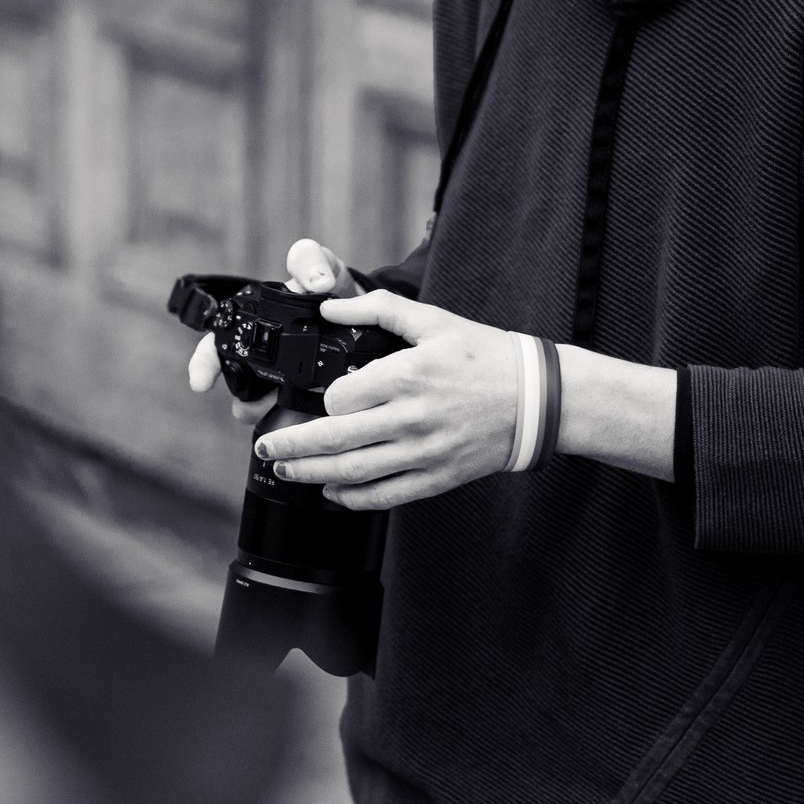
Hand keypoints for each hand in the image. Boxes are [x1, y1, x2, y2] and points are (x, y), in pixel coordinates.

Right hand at [187, 239, 345, 425]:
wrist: (368, 315)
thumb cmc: (333, 289)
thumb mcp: (321, 266)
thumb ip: (312, 262)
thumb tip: (319, 281)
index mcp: (256, 326)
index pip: (218, 346)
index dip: (204, 364)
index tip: (200, 384)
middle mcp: (264, 360)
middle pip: (240, 390)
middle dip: (244, 403)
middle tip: (254, 408)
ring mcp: (287, 387)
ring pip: (265, 414)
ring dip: (272, 417)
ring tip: (286, 412)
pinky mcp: (313, 407)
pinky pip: (299, 429)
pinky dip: (303, 431)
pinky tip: (312, 429)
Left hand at [250, 291, 518, 509]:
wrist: (536, 400)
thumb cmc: (484, 357)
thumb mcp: (432, 320)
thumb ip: (377, 309)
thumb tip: (331, 305)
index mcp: (407, 376)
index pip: (342, 397)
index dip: (323, 399)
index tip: (319, 398)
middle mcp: (411, 418)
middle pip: (336, 440)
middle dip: (293, 447)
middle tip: (266, 447)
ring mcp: (424, 453)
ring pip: (355, 472)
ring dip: (313, 474)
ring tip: (287, 470)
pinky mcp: (437, 478)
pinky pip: (386, 496)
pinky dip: (354, 499)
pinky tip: (334, 493)